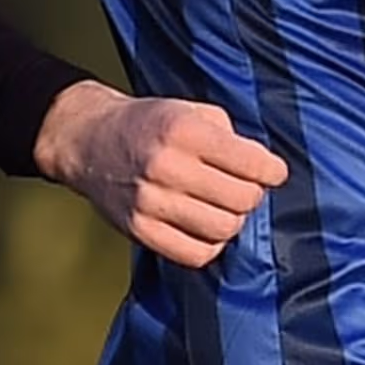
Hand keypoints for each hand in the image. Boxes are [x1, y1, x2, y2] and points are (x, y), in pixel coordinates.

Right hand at [33, 80, 288, 268]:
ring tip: (224, 206)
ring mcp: (150, 201)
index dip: (272, 170)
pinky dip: (210, 244)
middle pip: (241, 199)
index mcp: (182, 129)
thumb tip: (263, 168)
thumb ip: (228, 134)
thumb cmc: (149, 123)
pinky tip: (205, 227)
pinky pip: (195, 254)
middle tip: (245, 187)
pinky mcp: (139, 230)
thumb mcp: (189, 109)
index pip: (249, 162)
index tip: (274, 172)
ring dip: (233, 219)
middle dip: (253, 194)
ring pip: (222, 229)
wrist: (90, 140)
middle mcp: (166, 165)